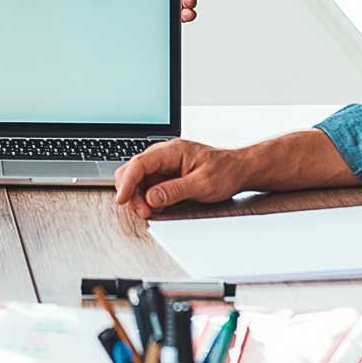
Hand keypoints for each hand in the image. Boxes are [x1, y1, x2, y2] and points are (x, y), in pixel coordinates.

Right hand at [113, 139, 250, 218]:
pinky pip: (147, 185)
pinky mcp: (165, 175)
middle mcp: (163, 155)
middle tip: (144, 211)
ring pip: (137, 179)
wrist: (238, 169)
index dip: (128, 182)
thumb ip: (175, 190)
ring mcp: (163, 164)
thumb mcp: (203, 184)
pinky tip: (156, 206)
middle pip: (132, 170)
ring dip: (138, 197)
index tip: (122, 199)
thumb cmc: (225, 171)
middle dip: (131, 192)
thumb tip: (151, 197)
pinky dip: (146, 197)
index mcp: (172, 151)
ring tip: (151, 211)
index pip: (140, 163)